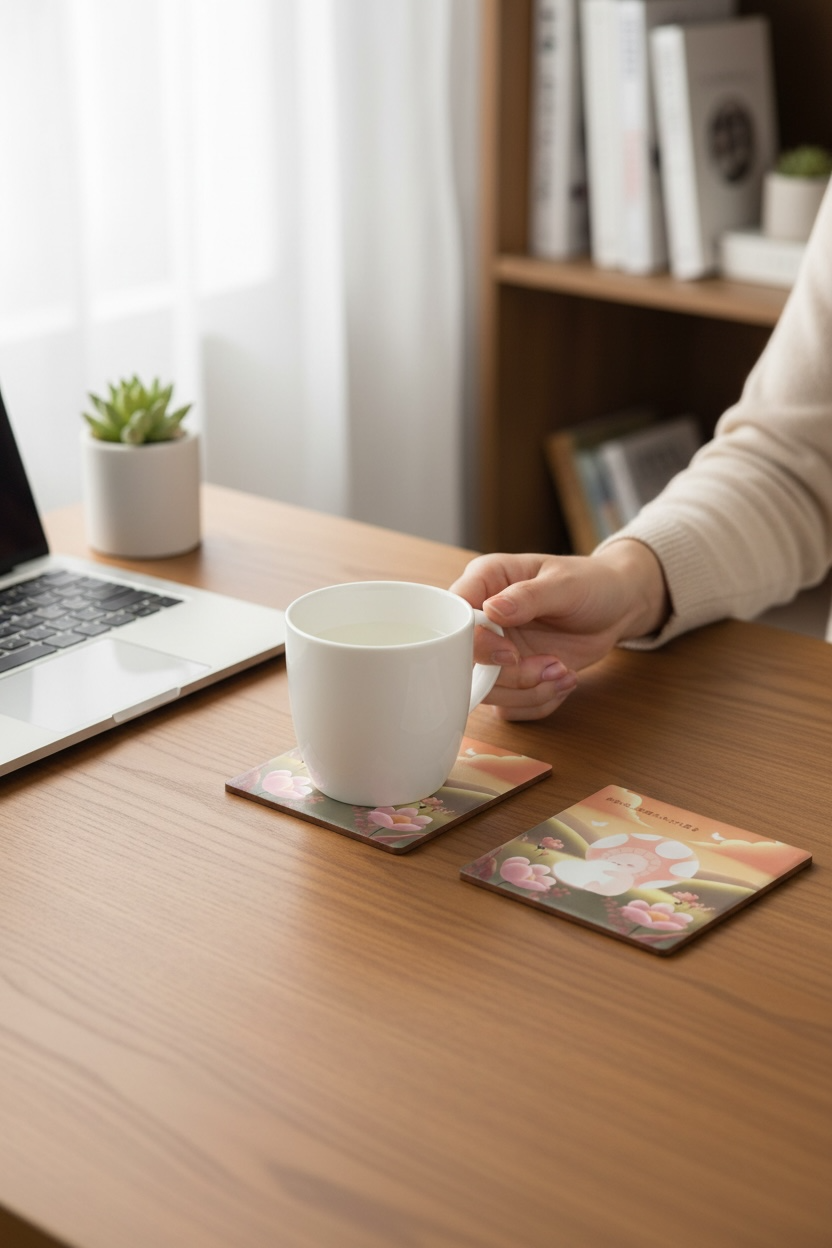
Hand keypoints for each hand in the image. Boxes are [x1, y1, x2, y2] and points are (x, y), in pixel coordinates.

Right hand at [450, 540, 669, 719]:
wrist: (616, 607)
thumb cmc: (590, 583)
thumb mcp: (564, 584)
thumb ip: (527, 597)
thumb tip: (492, 609)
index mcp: (485, 582)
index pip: (454, 618)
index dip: (475, 644)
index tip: (510, 654)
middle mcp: (482, 619)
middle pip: (465, 664)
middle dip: (510, 676)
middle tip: (550, 666)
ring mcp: (495, 651)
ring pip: (487, 691)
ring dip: (528, 692)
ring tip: (565, 674)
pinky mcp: (511, 676)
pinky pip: (509, 707)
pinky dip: (538, 703)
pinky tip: (564, 681)